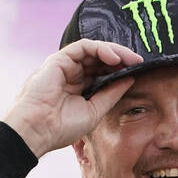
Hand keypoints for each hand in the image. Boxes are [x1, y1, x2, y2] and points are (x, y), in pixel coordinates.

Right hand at [3, 40, 142, 157]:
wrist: (38, 130)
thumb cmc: (61, 127)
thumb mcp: (95, 110)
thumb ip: (111, 94)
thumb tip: (130, 79)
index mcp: (79, 87)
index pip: (103, 72)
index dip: (120, 70)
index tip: (138, 71)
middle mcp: (72, 74)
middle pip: (100, 59)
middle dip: (121, 58)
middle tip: (139, 61)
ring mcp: (65, 66)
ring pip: (94, 50)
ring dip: (114, 52)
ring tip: (130, 59)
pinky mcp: (59, 60)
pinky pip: (83, 47)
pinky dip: (100, 49)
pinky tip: (114, 58)